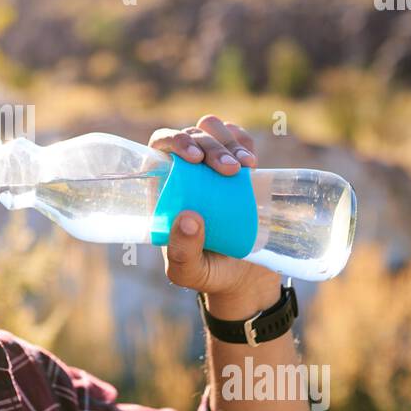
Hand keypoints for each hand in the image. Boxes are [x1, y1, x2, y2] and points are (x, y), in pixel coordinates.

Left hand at [149, 116, 281, 318]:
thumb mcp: (189, 273)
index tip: (194, 158)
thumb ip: (182, 253)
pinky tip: (251, 160)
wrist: (247, 279)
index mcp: (164, 189)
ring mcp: (213, 168)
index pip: (160, 148)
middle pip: (191, 136)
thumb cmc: (209, 274)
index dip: (173, 140)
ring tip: (246, 167)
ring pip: (214, 132)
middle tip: (229, 171)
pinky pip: (239, 139)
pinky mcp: (240, 168)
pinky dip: (244, 141)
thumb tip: (187, 217)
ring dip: (228, 140)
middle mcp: (186, 173)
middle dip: (209, 145)